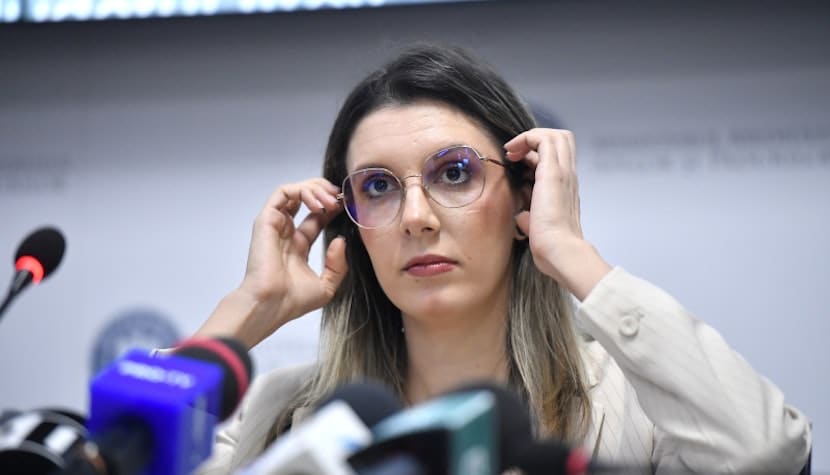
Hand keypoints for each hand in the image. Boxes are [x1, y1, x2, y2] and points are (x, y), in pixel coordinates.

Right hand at [197, 178, 347, 346]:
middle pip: (304, 199)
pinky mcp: (267, 219)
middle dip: (324, 192)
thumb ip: (338, 264)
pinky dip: (303, 191)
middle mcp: (285, 232)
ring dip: (316, 189)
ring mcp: (275, 225)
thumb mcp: (327, 285)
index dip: (332, 208)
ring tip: (331, 201)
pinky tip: (318, 204)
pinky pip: (283, 193)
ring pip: (294, 191)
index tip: (347, 206)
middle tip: (340, 198)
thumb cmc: (292, 301)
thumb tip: (340, 240)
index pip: (316, 217)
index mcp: (298, 246)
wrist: (272, 305)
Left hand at [504, 129, 609, 299]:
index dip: (536, 155)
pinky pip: (543, 139)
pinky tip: (512, 152)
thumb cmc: (549, 246)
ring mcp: (564, 172)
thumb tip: (523, 216)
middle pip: (562, 139)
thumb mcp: (537, 227)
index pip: (556, 158)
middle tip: (515, 155)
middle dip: (536, 139)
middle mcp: (569, 177)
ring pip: (556, 135)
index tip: (516, 166)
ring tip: (512, 151)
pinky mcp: (553, 172)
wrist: (559, 251)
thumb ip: (531, 218)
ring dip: (530, 137)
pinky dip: (526, 138)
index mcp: (565, 189)